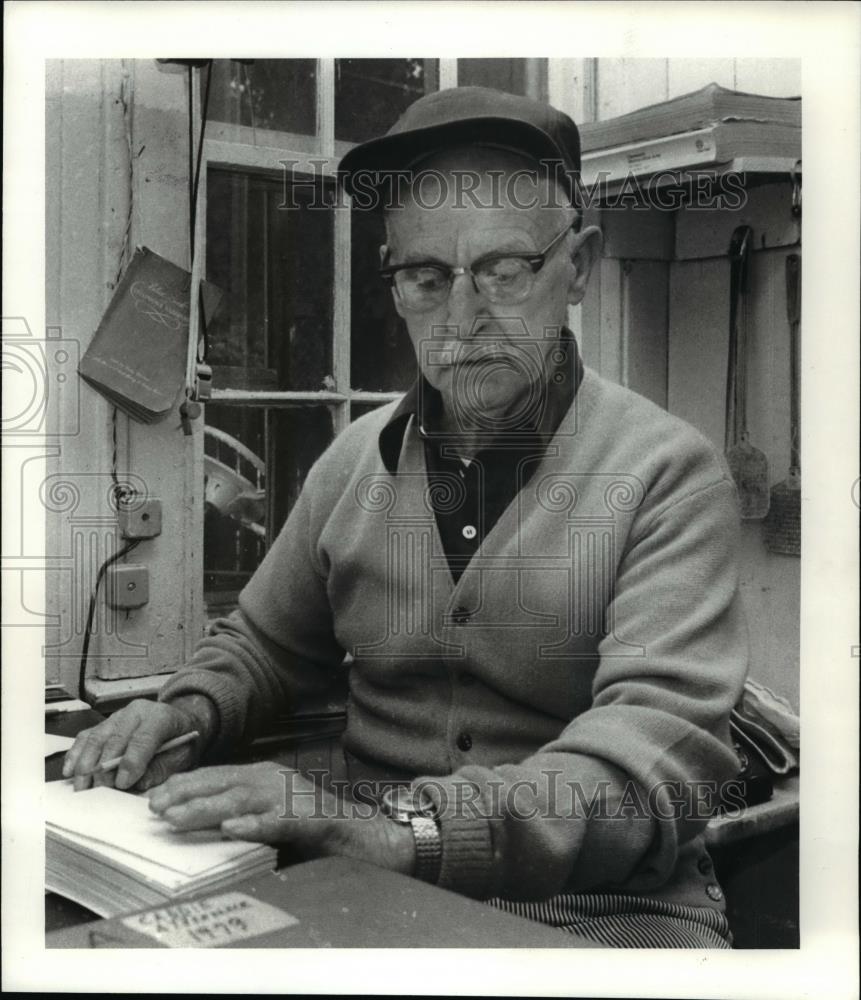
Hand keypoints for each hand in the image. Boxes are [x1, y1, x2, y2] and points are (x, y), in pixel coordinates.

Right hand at [62, 697, 212, 791]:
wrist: (181, 722)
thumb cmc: (182, 742)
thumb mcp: (181, 757)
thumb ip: (160, 770)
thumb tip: (134, 784)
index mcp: (161, 717)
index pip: (143, 738)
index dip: (130, 762)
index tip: (121, 784)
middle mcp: (137, 712)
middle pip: (115, 739)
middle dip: (104, 767)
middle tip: (97, 790)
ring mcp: (119, 716)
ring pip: (97, 737)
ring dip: (85, 763)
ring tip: (81, 786)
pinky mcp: (106, 723)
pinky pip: (87, 736)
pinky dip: (76, 754)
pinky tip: (70, 771)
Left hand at [147, 762, 415, 875]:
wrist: (371, 837)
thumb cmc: (322, 830)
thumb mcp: (277, 816)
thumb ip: (248, 815)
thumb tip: (208, 824)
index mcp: (268, 777)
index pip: (220, 775)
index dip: (188, 783)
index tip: (158, 794)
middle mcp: (278, 780)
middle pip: (224, 781)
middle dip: (186, 793)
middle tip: (155, 806)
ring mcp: (294, 798)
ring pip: (243, 799)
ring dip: (206, 808)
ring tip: (177, 817)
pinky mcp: (312, 819)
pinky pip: (279, 821)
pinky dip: (254, 824)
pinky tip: (233, 829)